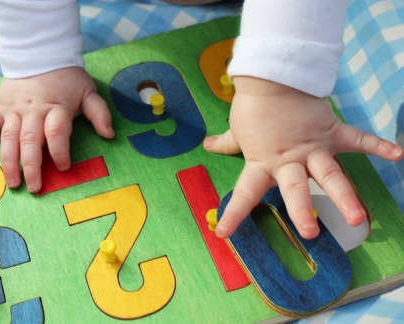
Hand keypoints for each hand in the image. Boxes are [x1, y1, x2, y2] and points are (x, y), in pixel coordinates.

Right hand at [0, 67, 114, 191]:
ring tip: (12, 184)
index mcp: (56, 107)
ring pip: (9, 138)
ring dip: (9, 162)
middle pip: (31, 141)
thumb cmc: (67, 78)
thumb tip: (109, 135)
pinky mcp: (0, 108)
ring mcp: (14, 110)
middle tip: (34, 187)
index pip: (57, 133)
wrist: (40, 54)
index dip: (60, 152)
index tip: (63, 167)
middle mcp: (33, 111)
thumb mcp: (88, 92)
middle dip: (32, 166)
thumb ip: (99, 113)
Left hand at [204, 76, 402, 238]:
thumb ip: (226, 142)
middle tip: (309, 233)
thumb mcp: (237, 129)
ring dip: (343, 195)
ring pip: (329, 174)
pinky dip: (377, 145)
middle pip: (295, 188)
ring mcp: (312, 147)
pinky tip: (397, 155)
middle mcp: (288, 160)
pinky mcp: (330, 131)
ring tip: (357, 218)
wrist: (272, 76)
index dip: (233, 214)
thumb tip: (207, 145)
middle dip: (302, 211)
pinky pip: (357, 139)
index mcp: (262, 162)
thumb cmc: (253, 106)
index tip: (222, 234)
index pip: (245, 193)